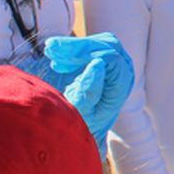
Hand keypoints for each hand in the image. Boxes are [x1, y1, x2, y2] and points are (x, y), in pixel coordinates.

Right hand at [45, 34, 134, 154]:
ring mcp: (117, 66)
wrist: (79, 130)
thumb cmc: (78, 124)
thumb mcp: (79, 114)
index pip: (111, 58)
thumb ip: (87, 91)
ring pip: (100, 42)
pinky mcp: (107, 61)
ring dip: (75, 45)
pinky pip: (95, 45)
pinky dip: (76, 47)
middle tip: (50, 49)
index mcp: (119, 87)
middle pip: (107, 45)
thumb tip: (97, 64)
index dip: (84, 52)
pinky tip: (57, 56)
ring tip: (50, 52)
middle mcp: (123, 74)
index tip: (58, 57)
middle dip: (77, 45)